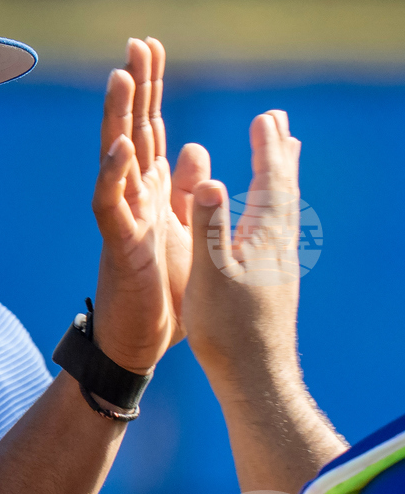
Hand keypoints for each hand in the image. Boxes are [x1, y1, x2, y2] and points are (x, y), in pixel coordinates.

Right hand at [90, 38, 209, 374]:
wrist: (139, 338)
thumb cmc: (159, 287)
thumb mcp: (186, 228)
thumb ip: (187, 188)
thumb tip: (195, 146)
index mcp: (152, 189)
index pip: (152, 128)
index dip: (151, 89)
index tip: (150, 49)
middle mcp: (134, 194)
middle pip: (134, 129)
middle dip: (137, 86)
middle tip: (137, 43)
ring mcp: (123, 215)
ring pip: (116, 156)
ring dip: (120, 117)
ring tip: (122, 77)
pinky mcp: (119, 242)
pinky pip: (111, 203)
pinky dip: (114, 174)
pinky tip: (122, 146)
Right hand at [183, 111, 300, 381]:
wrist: (255, 376)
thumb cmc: (228, 327)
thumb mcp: (210, 273)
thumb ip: (208, 225)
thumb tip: (207, 179)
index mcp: (265, 237)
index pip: (271, 180)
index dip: (267, 148)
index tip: (266, 117)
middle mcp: (280, 244)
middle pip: (285, 187)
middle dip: (280, 153)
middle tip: (281, 124)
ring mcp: (281, 263)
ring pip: (284, 208)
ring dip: (281, 176)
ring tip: (284, 158)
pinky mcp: (275, 280)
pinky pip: (278, 227)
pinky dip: (273, 206)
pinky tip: (265, 218)